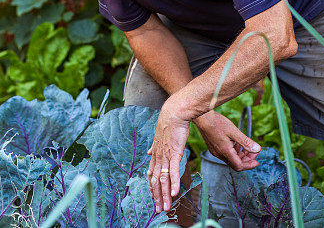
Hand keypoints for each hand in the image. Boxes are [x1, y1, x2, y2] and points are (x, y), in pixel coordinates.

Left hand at [147, 97, 190, 213]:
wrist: (174, 114)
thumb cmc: (168, 124)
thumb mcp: (159, 137)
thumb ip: (154, 147)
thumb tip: (148, 152)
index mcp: (155, 154)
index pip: (151, 175)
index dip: (152, 188)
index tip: (154, 198)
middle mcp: (158, 157)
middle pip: (156, 181)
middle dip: (157, 196)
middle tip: (159, 209)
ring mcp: (165, 156)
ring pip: (163, 179)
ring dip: (165, 195)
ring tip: (166, 207)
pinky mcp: (174, 154)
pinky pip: (173, 171)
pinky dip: (174, 183)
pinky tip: (175, 193)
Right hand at [195, 111, 260, 169]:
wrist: (202, 118)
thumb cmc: (217, 123)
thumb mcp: (234, 131)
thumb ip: (246, 142)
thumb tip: (257, 149)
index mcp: (225, 151)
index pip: (239, 166)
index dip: (249, 165)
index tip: (256, 161)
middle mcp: (219, 154)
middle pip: (235, 164)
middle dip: (246, 159)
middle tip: (254, 152)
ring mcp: (216, 152)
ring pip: (231, 159)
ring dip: (241, 155)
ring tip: (247, 146)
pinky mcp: (214, 148)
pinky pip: (226, 154)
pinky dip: (234, 151)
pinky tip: (237, 143)